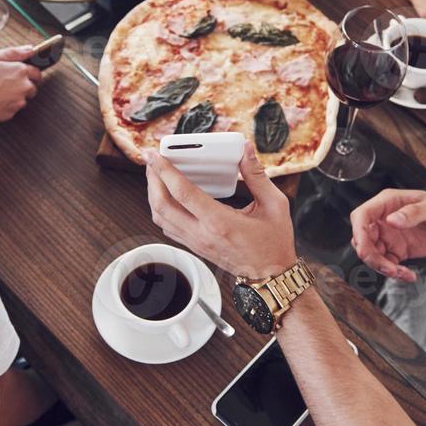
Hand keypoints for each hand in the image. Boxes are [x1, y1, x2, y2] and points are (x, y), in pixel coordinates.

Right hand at [0, 46, 40, 134]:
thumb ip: (13, 52)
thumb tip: (28, 49)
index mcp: (19, 71)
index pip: (36, 72)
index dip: (29, 71)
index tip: (21, 72)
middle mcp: (23, 87)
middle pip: (31, 86)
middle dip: (22, 84)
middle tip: (3, 81)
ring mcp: (17, 102)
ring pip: (22, 98)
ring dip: (13, 94)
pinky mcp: (10, 114)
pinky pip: (12, 107)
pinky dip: (5, 104)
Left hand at [143, 143, 295, 278]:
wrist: (270, 275)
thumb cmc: (274, 242)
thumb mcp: (274, 204)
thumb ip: (257, 175)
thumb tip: (247, 150)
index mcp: (220, 222)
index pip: (182, 192)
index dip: (164, 170)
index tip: (154, 154)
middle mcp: (202, 234)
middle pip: (162, 204)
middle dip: (152, 178)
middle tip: (151, 160)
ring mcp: (196, 243)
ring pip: (160, 217)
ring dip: (153, 194)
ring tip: (156, 174)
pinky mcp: (195, 247)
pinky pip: (168, 227)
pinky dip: (161, 209)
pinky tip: (167, 196)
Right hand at [349, 190, 425, 281]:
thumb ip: (412, 213)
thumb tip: (392, 220)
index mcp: (387, 203)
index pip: (362, 216)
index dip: (359, 232)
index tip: (365, 247)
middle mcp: (384, 220)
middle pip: (363, 239)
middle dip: (371, 256)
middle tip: (388, 267)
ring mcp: (389, 236)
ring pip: (372, 255)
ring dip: (383, 267)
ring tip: (401, 273)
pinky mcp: (397, 251)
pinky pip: (387, 264)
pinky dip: (395, 273)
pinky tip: (408, 275)